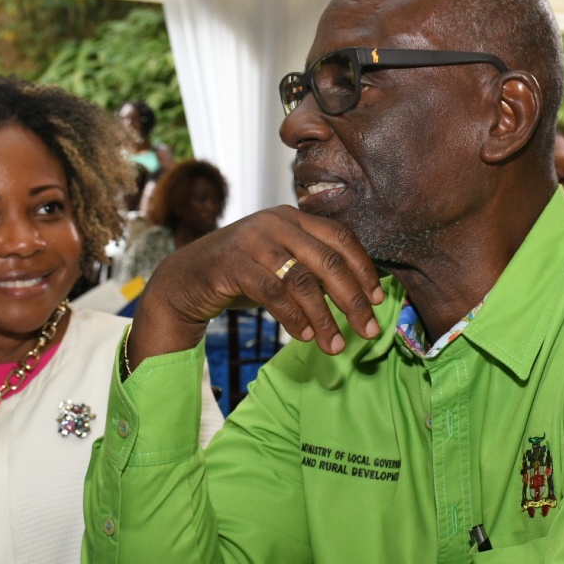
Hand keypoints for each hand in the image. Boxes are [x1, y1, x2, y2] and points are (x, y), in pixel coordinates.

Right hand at [128, 206, 383, 364]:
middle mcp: (276, 222)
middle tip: (368, 329)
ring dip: (325, 317)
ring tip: (336, 345)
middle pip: (328, 260)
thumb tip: (360, 297)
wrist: (185, 280)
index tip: (378, 299)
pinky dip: (294, 318)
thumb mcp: (282, 266)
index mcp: (293, 217)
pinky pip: (274, 293)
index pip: (341, 237)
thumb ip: (314, 272)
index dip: (364, 269)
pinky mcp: (233, 264)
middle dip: (353, 299)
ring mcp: (253, 240)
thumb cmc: (243, 275)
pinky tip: (306, 336)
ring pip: (303, 280)